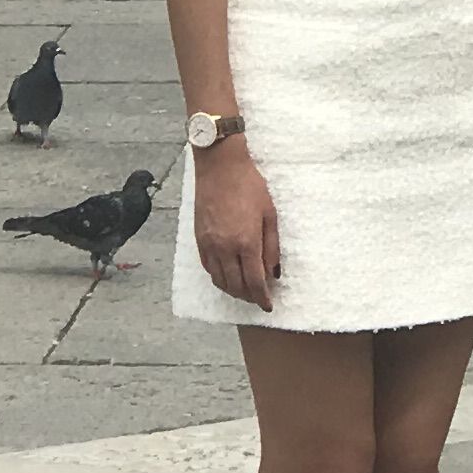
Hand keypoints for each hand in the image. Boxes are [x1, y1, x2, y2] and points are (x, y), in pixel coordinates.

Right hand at [191, 141, 279, 308]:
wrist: (220, 167)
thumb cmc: (250, 186)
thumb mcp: (269, 214)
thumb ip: (272, 247)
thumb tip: (274, 272)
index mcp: (246, 242)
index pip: (254, 282)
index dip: (262, 298)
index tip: (268, 306)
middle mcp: (225, 248)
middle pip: (236, 286)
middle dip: (249, 297)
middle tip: (259, 299)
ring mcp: (209, 245)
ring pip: (220, 280)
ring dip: (233, 290)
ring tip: (245, 291)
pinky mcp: (198, 239)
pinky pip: (208, 268)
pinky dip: (219, 278)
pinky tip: (227, 276)